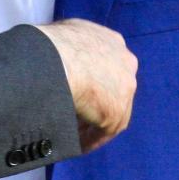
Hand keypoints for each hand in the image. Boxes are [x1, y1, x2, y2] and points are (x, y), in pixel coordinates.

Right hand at [34, 19, 136, 152]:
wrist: (58, 59)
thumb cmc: (52, 44)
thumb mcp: (63, 34)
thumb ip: (70, 46)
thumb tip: (57, 56)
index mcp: (112, 41)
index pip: (105, 63)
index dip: (90, 77)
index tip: (75, 87)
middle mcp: (125, 63)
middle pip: (111, 87)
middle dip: (94, 99)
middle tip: (73, 110)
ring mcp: (125, 90)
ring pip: (109, 110)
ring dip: (91, 122)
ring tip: (69, 131)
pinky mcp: (116, 114)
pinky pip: (103, 132)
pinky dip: (89, 140)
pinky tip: (74, 145)